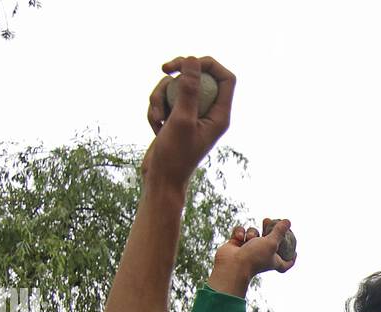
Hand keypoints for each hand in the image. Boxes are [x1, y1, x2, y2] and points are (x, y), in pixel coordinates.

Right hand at [140, 56, 236, 190]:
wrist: (160, 181)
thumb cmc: (174, 156)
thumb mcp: (181, 120)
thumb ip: (189, 90)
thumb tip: (193, 61)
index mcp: (220, 115)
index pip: (226, 78)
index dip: (208, 64)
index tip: (187, 61)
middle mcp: (209, 114)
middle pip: (198, 76)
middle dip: (178, 73)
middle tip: (164, 69)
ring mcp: (191, 115)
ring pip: (176, 86)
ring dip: (160, 95)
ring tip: (157, 118)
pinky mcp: (175, 118)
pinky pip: (164, 100)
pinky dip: (155, 109)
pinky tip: (155, 127)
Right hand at [207, 219, 295, 298]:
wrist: (232, 266)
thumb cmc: (254, 257)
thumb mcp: (272, 243)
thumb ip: (280, 231)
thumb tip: (288, 221)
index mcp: (274, 260)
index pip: (286, 262)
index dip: (292, 258)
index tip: (296, 252)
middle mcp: (262, 256)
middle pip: (269, 241)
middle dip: (269, 230)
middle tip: (268, 220)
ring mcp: (248, 250)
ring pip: (253, 233)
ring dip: (252, 233)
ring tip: (249, 238)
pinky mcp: (236, 245)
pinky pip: (241, 233)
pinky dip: (240, 233)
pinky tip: (239, 238)